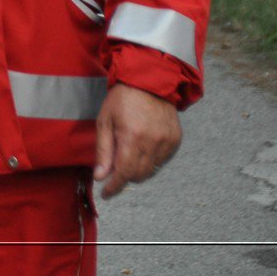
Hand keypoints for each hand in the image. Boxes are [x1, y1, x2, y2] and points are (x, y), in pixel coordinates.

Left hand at [94, 83, 180, 198]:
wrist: (149, 81)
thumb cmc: (122, 99)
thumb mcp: (104, 121)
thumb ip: (103, 151)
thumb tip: (100, 176)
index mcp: (132, 137)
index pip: (125, 173)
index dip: (115, 186)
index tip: (107, 194)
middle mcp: (153, 142)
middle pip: (139, 175)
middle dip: (125, 177)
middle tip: (114, 171)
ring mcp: (167, 142)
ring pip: (151, 170)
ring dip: (138, 169)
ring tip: (128, 153)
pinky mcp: (176, 140)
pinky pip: (162, 160)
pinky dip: (150, 160)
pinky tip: (142, 147)